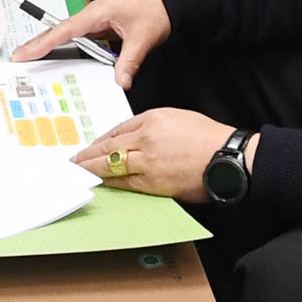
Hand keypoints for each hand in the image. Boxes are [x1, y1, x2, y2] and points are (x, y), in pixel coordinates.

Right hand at [11, 0, 170, 86]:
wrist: (166, 0)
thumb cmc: (154, 9)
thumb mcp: (143, 38)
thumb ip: (129, 61)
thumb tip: (120, 81)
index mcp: (98, 12)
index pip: (65, 30)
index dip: (44, 43)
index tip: (26, 53)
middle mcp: (92, 15)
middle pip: (59, 32)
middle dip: (37, 44)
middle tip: (18, 58)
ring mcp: (95, 21)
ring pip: (66, 35)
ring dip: (49, 46)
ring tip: (31, 59)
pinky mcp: (100, 27)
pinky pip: (78, 39)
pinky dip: (65, 47)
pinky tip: (57, 58)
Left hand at [74, 108, 233, 197]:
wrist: (228, 158)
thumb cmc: (209, 138)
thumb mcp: (178, 118)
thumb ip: (153, 126)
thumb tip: (135, 139)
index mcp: (153, 118)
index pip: (118, 129)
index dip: (101, 139)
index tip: (91, 145)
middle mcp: (146, 138)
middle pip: (108, 146)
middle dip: (87, 154)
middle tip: (73, 160)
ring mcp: (148, 161)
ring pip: (111, 164)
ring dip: (92, 169)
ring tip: (79, 172)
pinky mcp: (153, 181)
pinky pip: (124, 182)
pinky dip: (110, 182)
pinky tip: (100, 182)